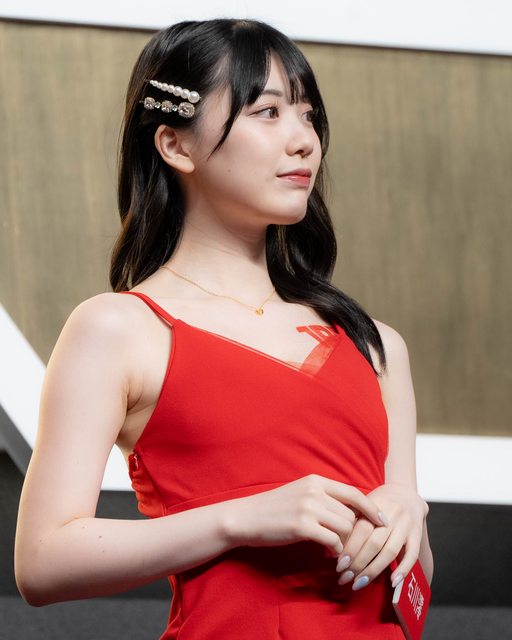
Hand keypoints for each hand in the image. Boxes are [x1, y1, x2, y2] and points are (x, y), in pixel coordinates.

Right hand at [224, 474, 387, 557]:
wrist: (245, 518)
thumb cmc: (273, 509)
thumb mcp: (299, 494)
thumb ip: (322, 498)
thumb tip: (349, 513)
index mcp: (316, 481)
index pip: (354, 493)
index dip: (372, 508)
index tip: (383, 521)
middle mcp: (314, 491)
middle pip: (351, 514)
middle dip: (353, 532)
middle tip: (348, 546)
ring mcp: (308, 507)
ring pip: (345, 528)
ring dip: (344, 543)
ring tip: (336, 551)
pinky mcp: (302, 525)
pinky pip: (333, 540)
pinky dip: (334, 550)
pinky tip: (327, 554)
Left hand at [336, 483, 427, 589]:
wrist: (405, 494)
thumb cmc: (379, 503)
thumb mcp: (363, 504)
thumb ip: (351, 520)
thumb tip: (333, 543)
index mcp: (374, 506)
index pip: (361, 530)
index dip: (350, 549)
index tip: (339, 566)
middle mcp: (391, 515)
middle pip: (374, 543)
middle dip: (358, 564)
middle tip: (345, 578)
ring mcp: (406, 525)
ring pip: (390, 551)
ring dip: (373, 570)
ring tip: (359, 583)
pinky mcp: (417, 535)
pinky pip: (412, 555)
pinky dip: (403, 569)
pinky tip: (393, 582)